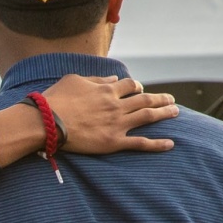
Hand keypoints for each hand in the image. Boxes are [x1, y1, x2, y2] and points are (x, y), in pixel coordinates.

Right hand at [39, 75, 178, 154]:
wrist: (46, 121)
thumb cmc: (56, 99)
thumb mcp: (74, 80)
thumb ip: (97, 79)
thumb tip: (113, 79)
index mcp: (107, 91)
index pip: (130, 86)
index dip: (138, 86)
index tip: (141, 89)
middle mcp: (116, 106)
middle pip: (145, 100)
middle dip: (160, 99)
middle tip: (171, 99)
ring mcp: (117, 124)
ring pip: (147, 117)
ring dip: (164, 113)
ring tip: (175, 112)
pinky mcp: (114, 142)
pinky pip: (140, 143)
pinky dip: (157, 144)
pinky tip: (170, 144)